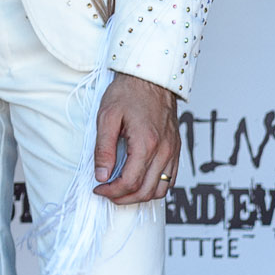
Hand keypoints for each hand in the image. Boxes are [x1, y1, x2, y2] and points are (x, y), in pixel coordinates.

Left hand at [92, 72, 178, 203]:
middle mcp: (163, 151)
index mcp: (146, 143)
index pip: (130, 182)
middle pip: (146, 190)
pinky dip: (155, 187)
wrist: (151, 77)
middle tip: (107, 192)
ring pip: (161, 190)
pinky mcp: (175, 149)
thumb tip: (101, 175)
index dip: (112, 191)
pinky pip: (170, 179)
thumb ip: (103, 148)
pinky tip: (139, 181)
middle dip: (123, 198)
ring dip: (140, 195)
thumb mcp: (107, 116)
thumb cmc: (128, 92)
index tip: (99, 188)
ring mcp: (172, 151)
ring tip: (121, 190)